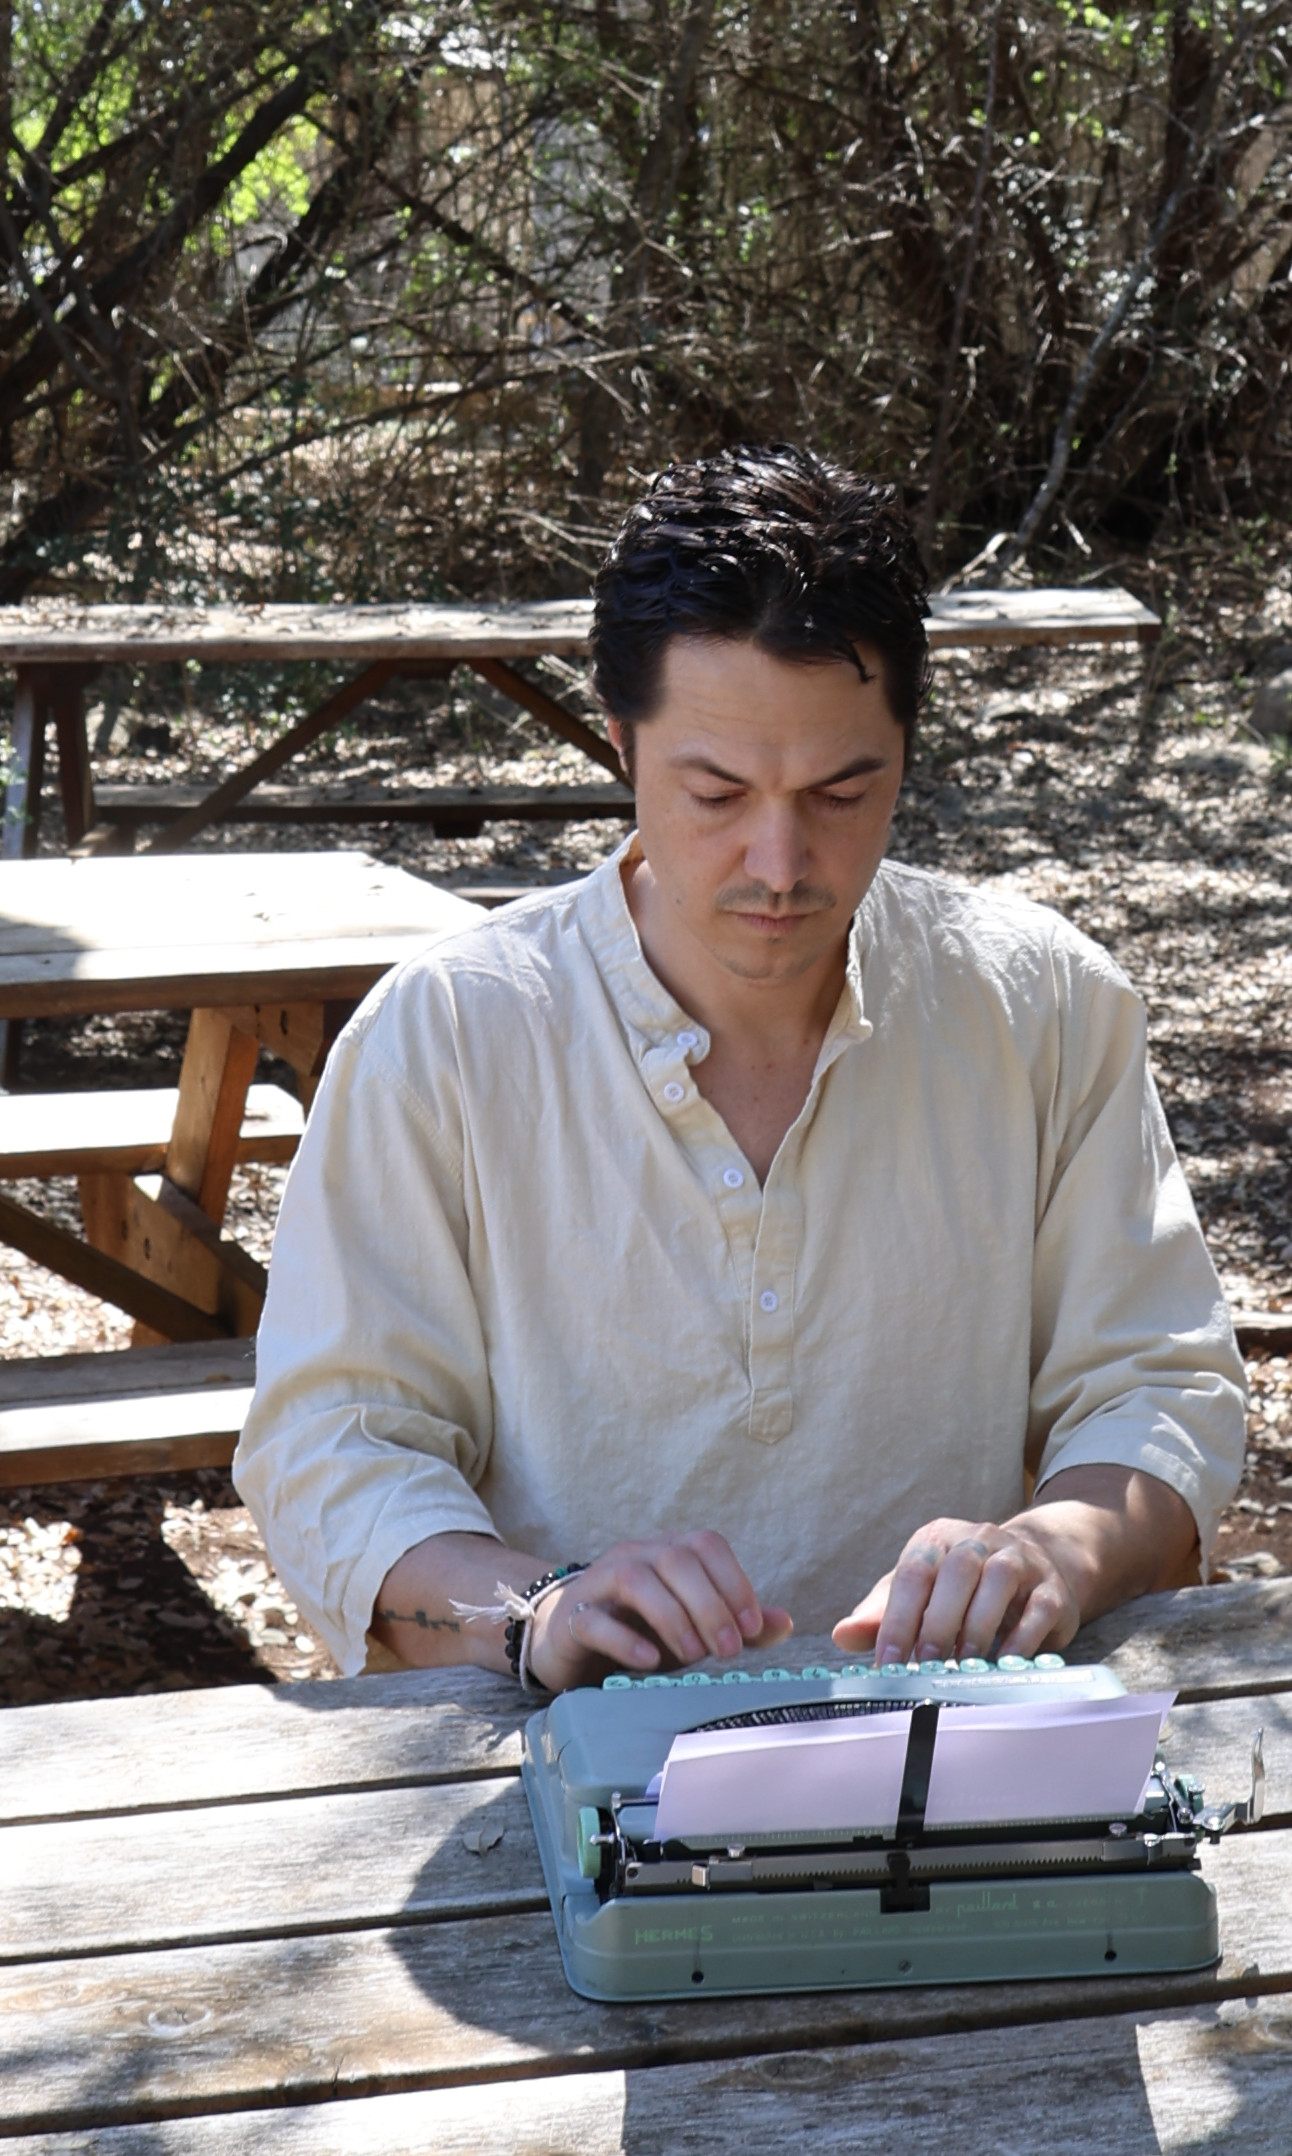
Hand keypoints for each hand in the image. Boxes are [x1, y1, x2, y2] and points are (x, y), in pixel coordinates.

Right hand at [528, 1530, 792, 1692]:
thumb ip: (735, 1623)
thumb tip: (784, 1623)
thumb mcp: (692, 1626)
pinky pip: (596, 1621)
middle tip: (728, 1650)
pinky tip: (651, 1661)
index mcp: (669, 1551)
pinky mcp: (574, 1619)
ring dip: (673, 1617)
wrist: (570, 1642)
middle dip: (709, 1605)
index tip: (751, 1629)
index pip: (707, 1544)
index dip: (735, 1582)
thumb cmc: (640, 1630)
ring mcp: (600, 1584)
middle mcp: (635, 1556)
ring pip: (636, 1579)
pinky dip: (627, 1640)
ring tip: (693, 1656)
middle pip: (675, 1558)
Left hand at [831, 1515, 1081, 1665]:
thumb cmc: (963, 1586)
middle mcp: (979, 1539)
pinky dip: (1019, 1640)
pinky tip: (1002, 1665)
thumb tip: (841, 1635)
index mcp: (938, 1538)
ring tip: (962, 1667)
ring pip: (997, 1581)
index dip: (898, 1619)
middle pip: (956, 1571)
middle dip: (937, 1623)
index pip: (913, 1573)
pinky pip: (1037, 1609)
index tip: (887, 1662)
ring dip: (976, 1627)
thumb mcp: (919, 1592)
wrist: (1037, 1568)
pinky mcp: (1051, 1589)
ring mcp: (1019, 1559)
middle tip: (926, 1666)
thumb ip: (881, 1613)